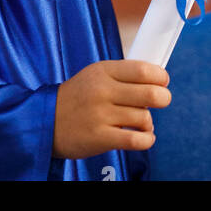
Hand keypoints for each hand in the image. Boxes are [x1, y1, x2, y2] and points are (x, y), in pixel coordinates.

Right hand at [52, 59, 170, 159]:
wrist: (47, 120)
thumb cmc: (78, 97)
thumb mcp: (95, 75)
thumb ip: (122, 76)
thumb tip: (156, 80)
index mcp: (103, 71)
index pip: (142, 70)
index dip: (160, 76)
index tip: (163, 81)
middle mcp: (102, 91)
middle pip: (149, 93)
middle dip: (163, 98)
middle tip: (162, 100)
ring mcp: (101, 115)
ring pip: (144, 118)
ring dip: (149, 123)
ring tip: (141, 123)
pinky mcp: (100, 137)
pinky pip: (136, 140)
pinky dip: (146, 140)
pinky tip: (143, 137)